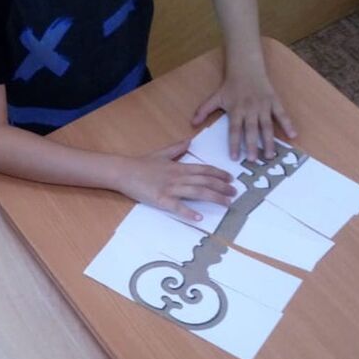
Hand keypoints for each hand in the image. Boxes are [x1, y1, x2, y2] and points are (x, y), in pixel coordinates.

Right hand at [119, 140, 235, 221]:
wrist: (123, 171)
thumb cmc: (141, 163)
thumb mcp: (161, 153)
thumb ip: (177, 148)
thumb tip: (189, 141)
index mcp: (179, 166)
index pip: (204, 169)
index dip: (219, 174)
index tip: (231, 178)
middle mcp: (178, 177)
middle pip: (205, 181)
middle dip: (222, 187)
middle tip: (235, 193)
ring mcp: (169, 188)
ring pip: (196, 192)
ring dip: (213, 198)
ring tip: (227, 203)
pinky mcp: (160, 199)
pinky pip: (176, 206)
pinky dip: (188, 212)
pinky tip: (199, 217)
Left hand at [192, 71, 296, 159]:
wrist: (247, 67)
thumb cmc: (230, 85)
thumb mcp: (215, 97)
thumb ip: (204, 111)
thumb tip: (192, 124)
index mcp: (236, 110)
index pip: (234, 130)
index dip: (235, 144)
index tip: (235, 158)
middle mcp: (250, 109)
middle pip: (252, 130)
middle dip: (253, 146)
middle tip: (254, 161)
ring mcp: (264, 105)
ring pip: (267, 126)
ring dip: (269, 141)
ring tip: (270, 155)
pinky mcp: (274, 101)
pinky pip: (282, 114)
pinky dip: (288, 124)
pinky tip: (293, 136)